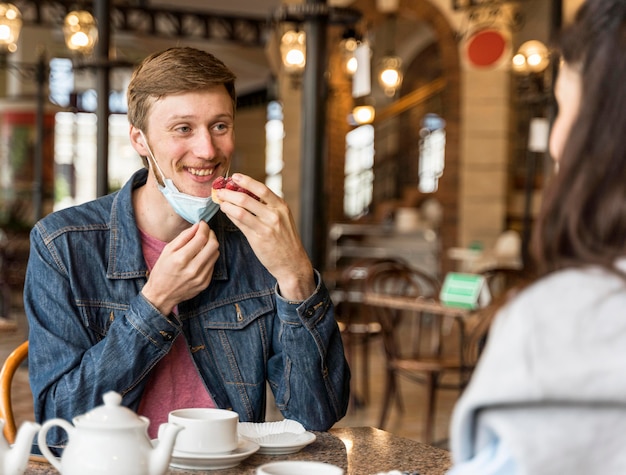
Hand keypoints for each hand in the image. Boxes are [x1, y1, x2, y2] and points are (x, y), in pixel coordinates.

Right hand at [141, 221, 219, 314]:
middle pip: (213, 245)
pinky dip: (209, 257)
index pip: (201, 238)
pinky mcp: (205, 283)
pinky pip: (213, 264)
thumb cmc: (162, 270)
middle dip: (211, 234)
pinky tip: (201, 256)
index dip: (204, 227)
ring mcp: (201, 277)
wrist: (161, 295)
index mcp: (181, 259)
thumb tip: (197, 226)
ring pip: (216, 254)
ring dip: (212, 245)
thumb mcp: (167, 250)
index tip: (203, 224)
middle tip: (206, 231)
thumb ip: (184, 237)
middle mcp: (193, 269)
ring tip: (203, 243)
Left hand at [214, 173, 314, 300]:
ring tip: (220, 201)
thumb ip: (268, 206)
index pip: (261, 189)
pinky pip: (240, 224)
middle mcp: (274, 215)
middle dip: (230, 192)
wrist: (292, 262)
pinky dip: (231, 215)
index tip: (234, 177)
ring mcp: (266, 227)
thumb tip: (248, 193)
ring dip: (227, 204)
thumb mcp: (283, 218)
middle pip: (247, 198)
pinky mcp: (258, 239)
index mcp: (281, 207)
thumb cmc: (285, 239)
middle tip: (220, 190)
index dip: (246, 181)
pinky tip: (226, 212)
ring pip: (240, 211)